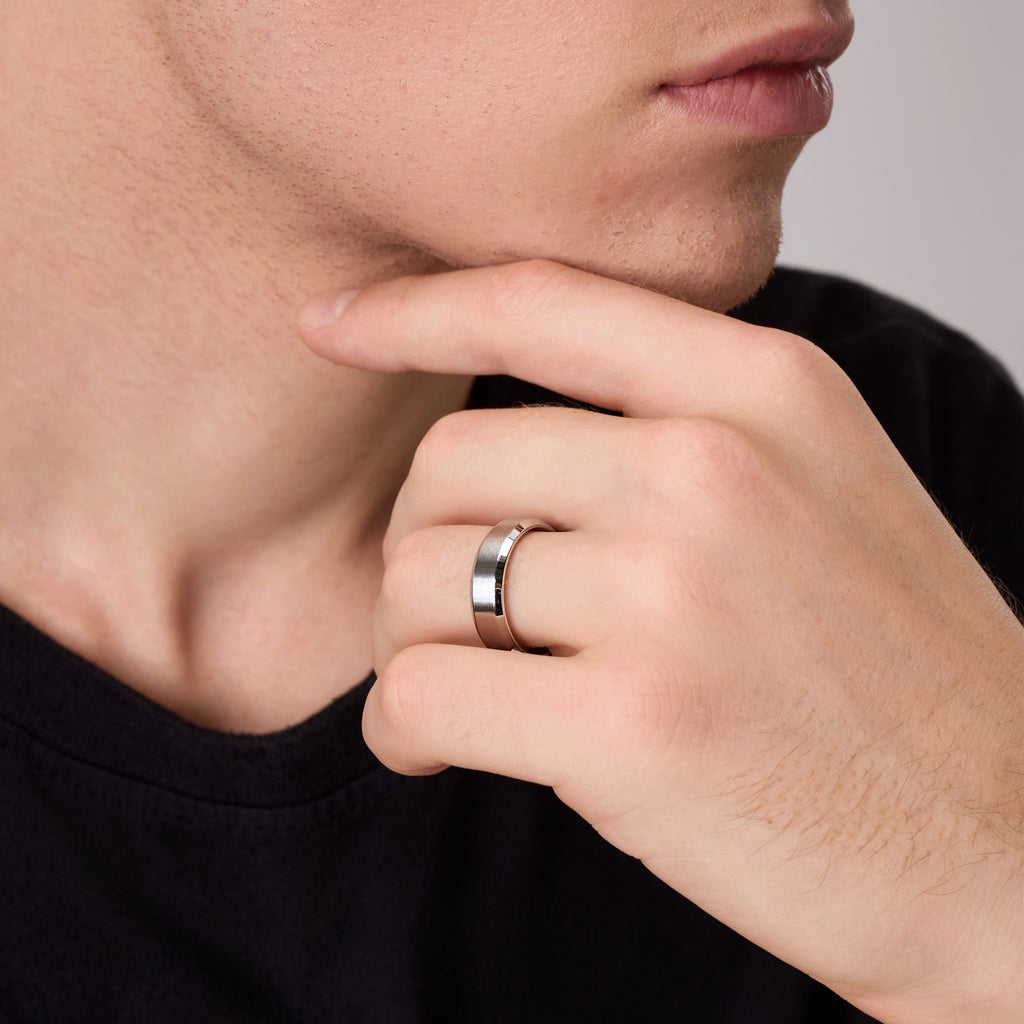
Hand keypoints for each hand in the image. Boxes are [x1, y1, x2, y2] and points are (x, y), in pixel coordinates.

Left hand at [299, 260, 1023, 1022]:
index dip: (411, 306)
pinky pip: (421, 693)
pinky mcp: (631, 724)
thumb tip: (498, 443)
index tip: (332, 322)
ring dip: (410, 644)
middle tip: (445, 617)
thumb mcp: (818, 489)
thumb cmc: (895, 674)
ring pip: (419, 581)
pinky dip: (401, 728)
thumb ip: (676, 434)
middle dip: (416, 548)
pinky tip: (437, 750)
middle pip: (448, 465)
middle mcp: (714, 466)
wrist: (998, 842)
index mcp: (764, 390)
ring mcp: (673, 592)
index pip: (537, 300)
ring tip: (459, 690)